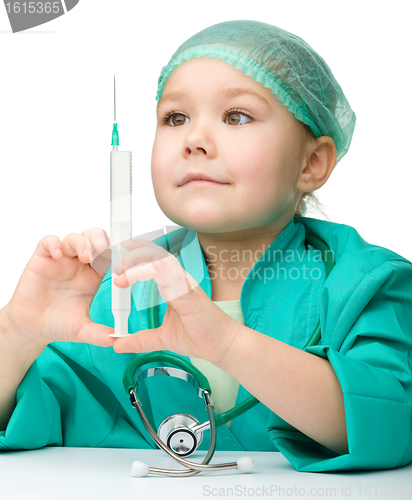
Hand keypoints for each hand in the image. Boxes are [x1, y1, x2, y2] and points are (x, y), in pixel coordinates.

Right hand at [4, 228, 114, 348]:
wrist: (31, 328)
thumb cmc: (57, 324)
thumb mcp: (82, 330)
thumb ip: (99, 334)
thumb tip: (118, 341)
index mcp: (93, 275)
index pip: (109, 254)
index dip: (116, 253)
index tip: (121, 259)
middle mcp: (79, 264)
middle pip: (94, 239)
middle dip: (100, 239)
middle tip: (103, 248)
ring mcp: (61, 259)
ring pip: (74, 238)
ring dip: (82, 242)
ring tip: (85, 256)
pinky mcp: (42, 259)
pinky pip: (48, 242)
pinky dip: (54, 244)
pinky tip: (58, 256)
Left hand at [111, 238, 238, 362]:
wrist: (221, 346)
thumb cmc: (200, 336)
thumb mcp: (162, 338)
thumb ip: (141, 339)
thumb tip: (117, 344)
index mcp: (172, 284)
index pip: (151, 261)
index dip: (133, 258)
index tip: (115, 265)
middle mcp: (178, 279)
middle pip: (153, 254)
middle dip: (131, 255)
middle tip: (113, 268)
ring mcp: (184, 284)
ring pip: (159, 259)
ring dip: (137, 262)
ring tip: (119, 274)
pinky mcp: (189, 293)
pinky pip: (171, 274)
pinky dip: (154, 270)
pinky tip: (139, 273)